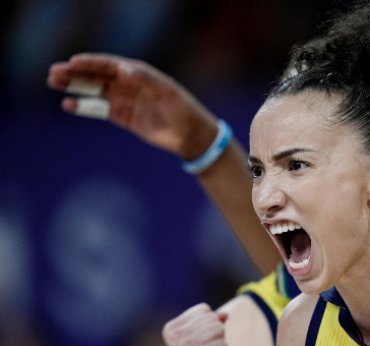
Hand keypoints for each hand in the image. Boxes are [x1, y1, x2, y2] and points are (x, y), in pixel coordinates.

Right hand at [46, 53, 219, 159]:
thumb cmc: (183, 109)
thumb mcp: (168, 91)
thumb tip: (123, 69)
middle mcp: (129, 84)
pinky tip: (68, 104)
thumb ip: (146, 79)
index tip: (73, 62)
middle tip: (54, 73)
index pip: (109, 65)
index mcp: (138, 73)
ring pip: (94, 91)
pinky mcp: (123, 117)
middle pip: (97, 76)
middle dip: (76, 73)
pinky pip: (99, 110)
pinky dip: (83, 107)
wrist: (191, 135)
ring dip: (74, 87)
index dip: (91, 63)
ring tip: (54, 83)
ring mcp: (124, 100)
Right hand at [162, 303, 229, 345]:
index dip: (210, 325)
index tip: (201, 343)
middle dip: (216, 335)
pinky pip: (223, 345)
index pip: (203, 309)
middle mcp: (174, 337)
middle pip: (212, 318)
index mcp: (170, 328)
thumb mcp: (204, 338)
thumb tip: (224, 314)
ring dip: (220, 344)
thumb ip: (212, 322)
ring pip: (219, 330)